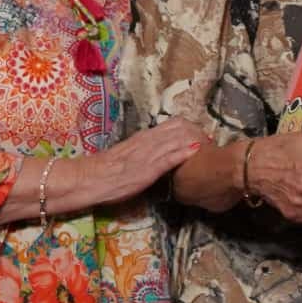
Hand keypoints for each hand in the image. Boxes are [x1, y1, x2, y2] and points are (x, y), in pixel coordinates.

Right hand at [89, 119, 204, 204]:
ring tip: (209, 145)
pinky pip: (168, 158)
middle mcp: (148, 141)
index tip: (201, 135)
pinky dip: (183, 153)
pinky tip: (195, 152)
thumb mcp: (129, 154)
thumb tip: (158, 151)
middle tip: (210, 141)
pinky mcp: (147, 169)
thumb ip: (144, 150)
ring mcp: (148, 154)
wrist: (91, 178)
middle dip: (197, 133)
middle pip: (179, 129)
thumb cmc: (107, 169)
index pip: (172, 125)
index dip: (190, 128)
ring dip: (194, 141)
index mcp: (144, 137)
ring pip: (176, 140)